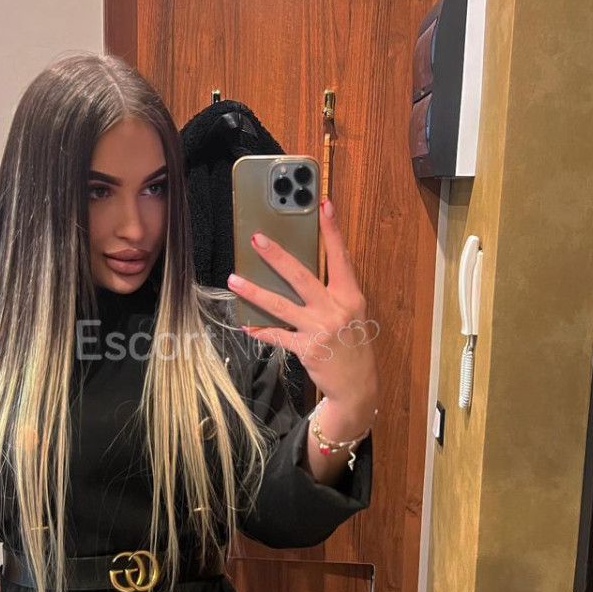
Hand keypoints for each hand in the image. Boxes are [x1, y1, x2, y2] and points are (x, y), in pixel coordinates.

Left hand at [227, 198, 378, 412]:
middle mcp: (336, 309)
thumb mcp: (352, 314)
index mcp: (350, 296)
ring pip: (280, 305)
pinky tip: (245, 325)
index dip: (332, 230)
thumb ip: (334, 293)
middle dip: (277, 256)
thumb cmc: (353, 346)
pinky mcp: (306, 348)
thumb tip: (301, 272)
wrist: (358, 386)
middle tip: (257, 239)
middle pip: (301, 276)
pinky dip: (260, 330)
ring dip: (254, 291)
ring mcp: (320, 329)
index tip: (323, 205)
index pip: (341, 257)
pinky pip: (276, 336)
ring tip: (234, 279)